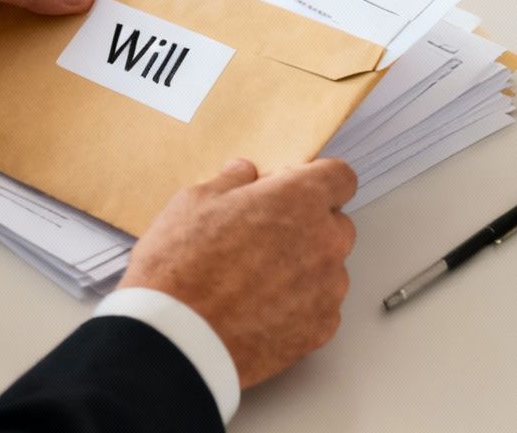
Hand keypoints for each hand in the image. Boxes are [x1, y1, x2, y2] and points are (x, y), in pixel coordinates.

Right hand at [121, 158, 358, 388]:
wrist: (177, 341)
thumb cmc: (182, 270)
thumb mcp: (195, 202)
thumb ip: (231, 182)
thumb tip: (243, 175)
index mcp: (300, 200)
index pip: (340, 177)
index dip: (315, 181)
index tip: (295, 191)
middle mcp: (325, 241)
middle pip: (336, 224)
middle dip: (309, 225)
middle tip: (265, 238)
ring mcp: (327, 288)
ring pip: (330, 268)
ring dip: (305, 268)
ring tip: (257, 280)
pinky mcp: (320, 329)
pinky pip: (322, 307)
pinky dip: (301, 306)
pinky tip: (262, 308)